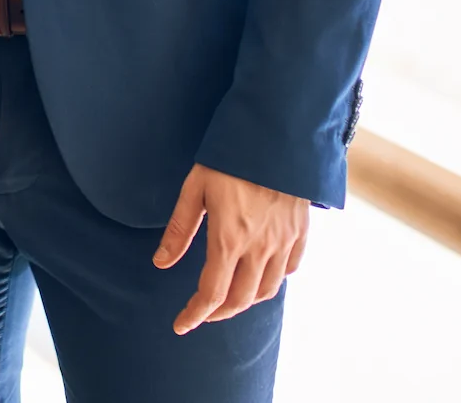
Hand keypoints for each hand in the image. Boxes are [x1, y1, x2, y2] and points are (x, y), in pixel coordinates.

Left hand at [156, 164, 308, 331]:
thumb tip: (161, 263)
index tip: (181, 324)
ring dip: (245, 301)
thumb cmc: (229, 158)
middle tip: (202, 312)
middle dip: (218, 313)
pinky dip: (272, 281)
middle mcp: (260, 248)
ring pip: (267, 291)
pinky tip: (259, 276)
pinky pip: (288, 270)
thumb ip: (179, 230)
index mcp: (229, 238)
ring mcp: (283, 242)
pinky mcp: (300, 233)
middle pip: (241, 300)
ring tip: (227, 298)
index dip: (195, 313)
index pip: (212, 293)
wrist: (276, 136)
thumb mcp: (195, 188)